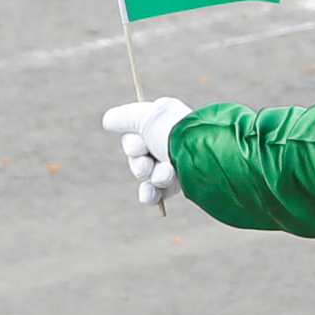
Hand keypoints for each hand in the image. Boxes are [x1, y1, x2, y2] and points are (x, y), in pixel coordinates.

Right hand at [101, 96, 188, 210]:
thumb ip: (124, 118)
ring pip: (147, 174)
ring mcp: (176, 162)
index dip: (132, 143)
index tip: (140, 145)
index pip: (134, 132)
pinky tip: (150, 196)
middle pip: (138, 156)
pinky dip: (151, 195)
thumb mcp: (146, 118)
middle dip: (140, 163)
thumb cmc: (175, 133)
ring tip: (166, 174)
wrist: (207, 157)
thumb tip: (108, 121)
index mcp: (164, 119)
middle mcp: (169, 139)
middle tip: (148, 163)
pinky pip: (157, 192)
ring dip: (151, 176)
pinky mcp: (182, 183)